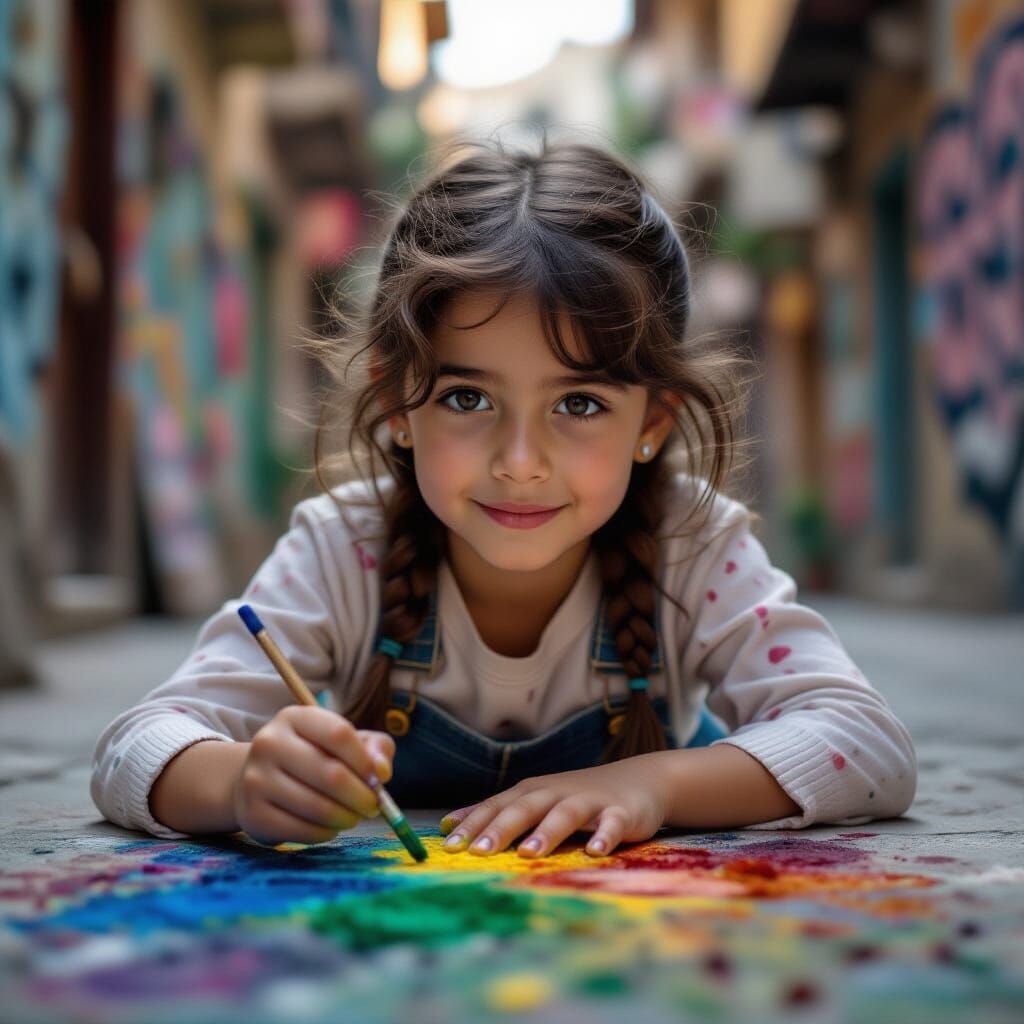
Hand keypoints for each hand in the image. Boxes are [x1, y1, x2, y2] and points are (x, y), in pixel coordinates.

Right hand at [231, 705, 394, 845]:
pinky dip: (325, 833)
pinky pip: (301, 830)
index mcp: (294, 717)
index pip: (339, 734)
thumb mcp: (343, 742)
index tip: (379, 780)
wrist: (257, 781)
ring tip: (353, 816)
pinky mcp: (252, 814)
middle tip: (373, 806)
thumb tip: (383, 772)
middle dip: (361, 796)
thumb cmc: (312, 757)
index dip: (365, 761)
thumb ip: (373, 749)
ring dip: (346, 817)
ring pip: (317, 806)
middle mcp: (269, 743)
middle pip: (331, 773)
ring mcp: (256, 779)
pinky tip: (331, 827)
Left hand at [438, 754, 670, 857]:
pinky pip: (611, 824)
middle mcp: (555, 793)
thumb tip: (448, 824)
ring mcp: (589, 801)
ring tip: (529, 853)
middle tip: (477, 852)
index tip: (448, 847)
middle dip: (500, 829)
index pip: (496, 807)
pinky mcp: (620, 813)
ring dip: (546, 832)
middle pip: (524, 808)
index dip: (472, 825)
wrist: (639, 780)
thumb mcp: (534, 799)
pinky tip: (595, 852)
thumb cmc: (576, 796)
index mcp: (532, 792)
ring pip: (564, 814)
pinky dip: (603, 836)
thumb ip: (496, 812)